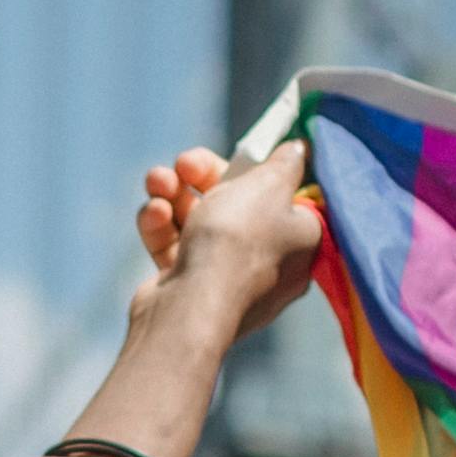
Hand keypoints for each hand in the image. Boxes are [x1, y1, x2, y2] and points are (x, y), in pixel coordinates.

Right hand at [130, 142, 319, 351]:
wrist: (192, 306)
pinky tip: (153, 214)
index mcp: (301, 241)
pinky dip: (163, 227)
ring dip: (175, 195)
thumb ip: (287, 162)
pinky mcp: (192, 289)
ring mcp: (228, 279)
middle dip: (202, 177)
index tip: (239, 153)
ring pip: (199, 222)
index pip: (284, 196)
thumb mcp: (270, 185)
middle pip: (235, 204)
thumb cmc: (238, 241)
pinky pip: (178, 248)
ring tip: (157, 182)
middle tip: (183, 163)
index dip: (257, 170)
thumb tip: (300, 150)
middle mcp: (271, 263)